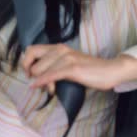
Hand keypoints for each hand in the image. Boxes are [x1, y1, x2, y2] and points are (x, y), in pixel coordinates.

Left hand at [21, 44, 136, 91]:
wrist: (110, 70)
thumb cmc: (90, 70)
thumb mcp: (70, 63)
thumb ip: (55, 65)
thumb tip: (38, 75)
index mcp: (60, 47)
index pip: (31, 49)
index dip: (26, 62)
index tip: (29, 74)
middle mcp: (61, 50)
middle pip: (32, 58)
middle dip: (30, 72)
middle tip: (38, 83)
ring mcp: (67, 58)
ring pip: (40, 69)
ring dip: (40, 82)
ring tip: (50, 89)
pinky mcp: (73, 68)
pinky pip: (50, 75)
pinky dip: (41, 82)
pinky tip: (37, 87)